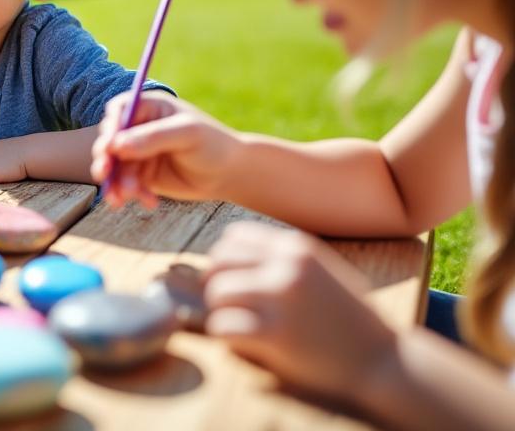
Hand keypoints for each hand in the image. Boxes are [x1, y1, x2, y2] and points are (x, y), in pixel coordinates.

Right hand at [90, 90, 240, 206]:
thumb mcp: (187, 134)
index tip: (109, 147)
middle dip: (105, 159)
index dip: (110, 127)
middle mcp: (138, 129)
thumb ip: (153, 137)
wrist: (229, 174)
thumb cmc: (212, 144)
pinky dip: (132, 194)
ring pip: (115, 167)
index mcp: (149, 108)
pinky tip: (150, 202)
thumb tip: (117, 145)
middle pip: (110, 140)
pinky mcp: (141, 175)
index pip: (119, 111)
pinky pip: (126, 185)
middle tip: (104, 174)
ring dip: (118, 182)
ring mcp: (138, 153)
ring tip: (128, 197)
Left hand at [204, 222, 396, 403]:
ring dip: (221, 312)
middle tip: (230, 307)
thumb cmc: (350, 320)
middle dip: (217, 285)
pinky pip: (222, 326)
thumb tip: (226, 261)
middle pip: (218, 262)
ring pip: (216, 293)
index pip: (232, 238)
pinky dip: (226, 336)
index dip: (226, 262)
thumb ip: (282, 260)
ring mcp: (281, 298)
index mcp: (297, 248)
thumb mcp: (322, 272)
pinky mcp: (275, 333)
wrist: (384, 362)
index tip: (235, 282)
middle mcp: (288, 266)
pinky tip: (245, 343)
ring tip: (240, 326)